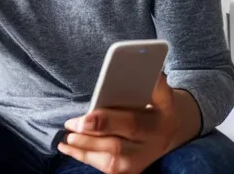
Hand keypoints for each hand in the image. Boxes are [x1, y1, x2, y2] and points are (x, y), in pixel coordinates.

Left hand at [59, 74, 180, 173]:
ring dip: (83, 148)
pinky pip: (102, 167)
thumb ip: (155, 83)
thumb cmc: (159, 107)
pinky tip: (67, 147)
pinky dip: (83, 156)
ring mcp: (137, 164)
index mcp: (158, 125)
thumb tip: (146, 69)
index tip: (87, 116)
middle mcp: (149, 149)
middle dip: (89, 138)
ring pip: (107, 161)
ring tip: (67, 137)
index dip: (107, 122)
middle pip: (116, 147)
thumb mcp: (163, 94)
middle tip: (71, 125)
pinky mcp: (126, 172)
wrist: (166, 133)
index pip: (132, 125)